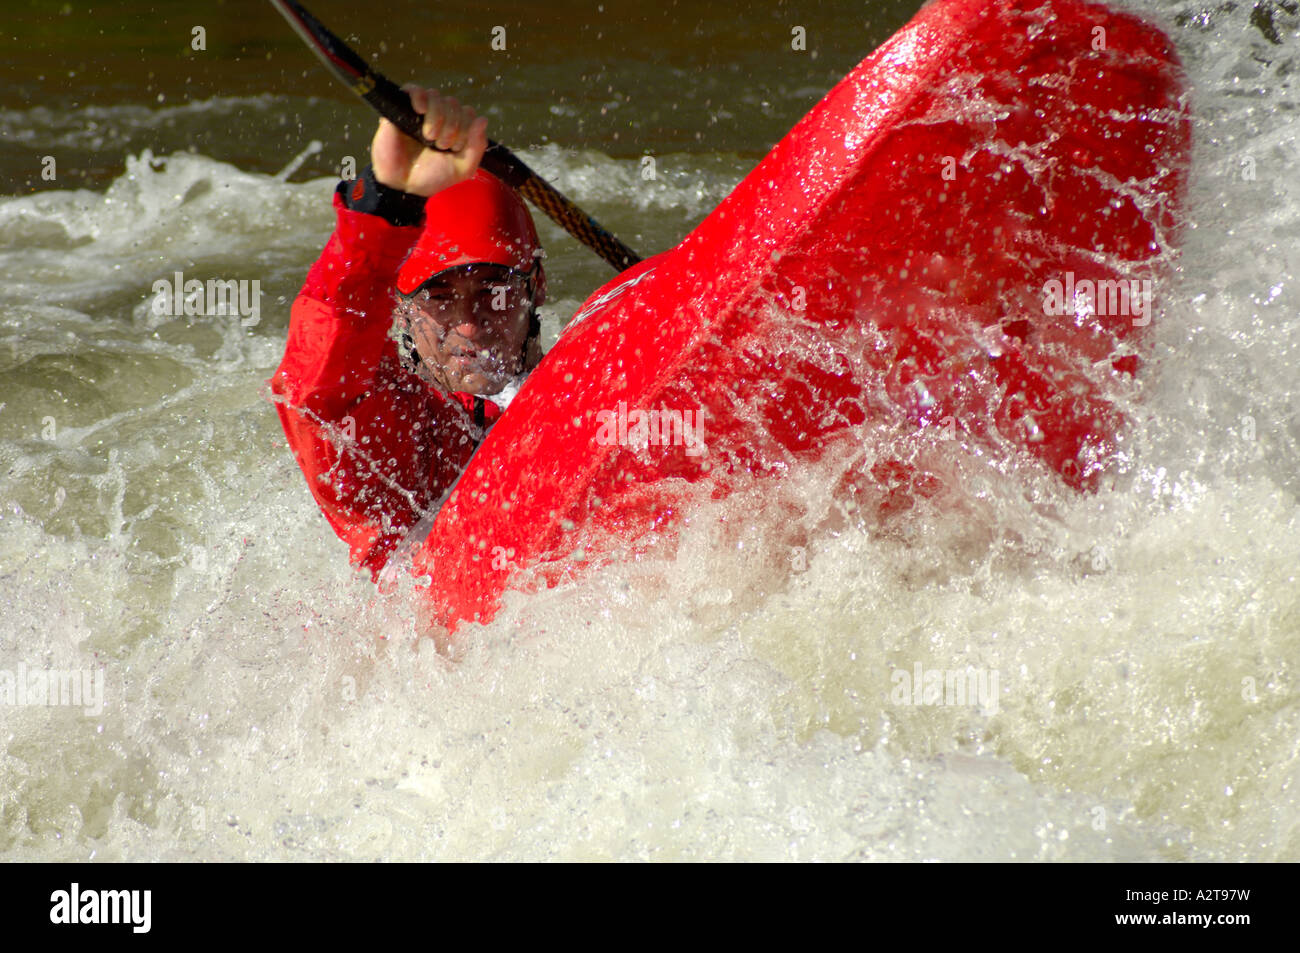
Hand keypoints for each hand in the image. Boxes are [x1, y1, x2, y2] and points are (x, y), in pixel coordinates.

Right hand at [371, 85, 489, 196]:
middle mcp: (438, 117)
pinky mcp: (401, 109)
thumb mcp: (462, 168)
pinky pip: (413, 89)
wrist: (404, 185)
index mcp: (454, 128)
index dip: (466, 128)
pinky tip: (420, 110)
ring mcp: (420, 112)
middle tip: (441, 145)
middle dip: (452, 126)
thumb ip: (476, 146)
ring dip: (437, 117)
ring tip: (429, 137)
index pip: (468, 113)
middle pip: (453, 103)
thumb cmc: (432, 177)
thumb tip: (482, 120)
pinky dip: (419, 96)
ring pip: (436, 96)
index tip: (455, 148)